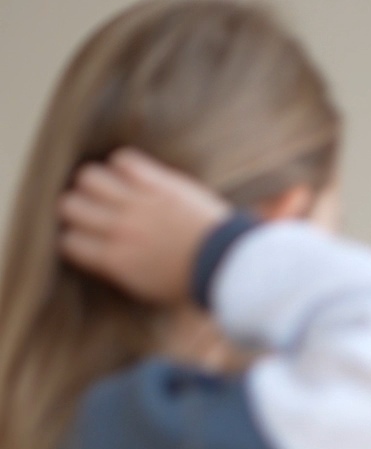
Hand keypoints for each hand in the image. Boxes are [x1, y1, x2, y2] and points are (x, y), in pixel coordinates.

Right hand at [57, 149, 230, 303]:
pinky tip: (133, 174)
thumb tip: (99, 255)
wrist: (225, 264)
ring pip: (89, 177)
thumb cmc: (190, 282)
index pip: (68, 241)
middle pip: (69, 205)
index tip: (82, 236)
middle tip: (92, 210)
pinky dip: (123, 164)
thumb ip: (117, 268)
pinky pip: (124, 159)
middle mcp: (119, 229)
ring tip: (110, 189)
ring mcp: (137, 203)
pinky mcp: (159, 183)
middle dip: (76, 207)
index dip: (71, 237)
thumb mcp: (146, 289)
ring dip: (95, 182)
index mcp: (114, 261)